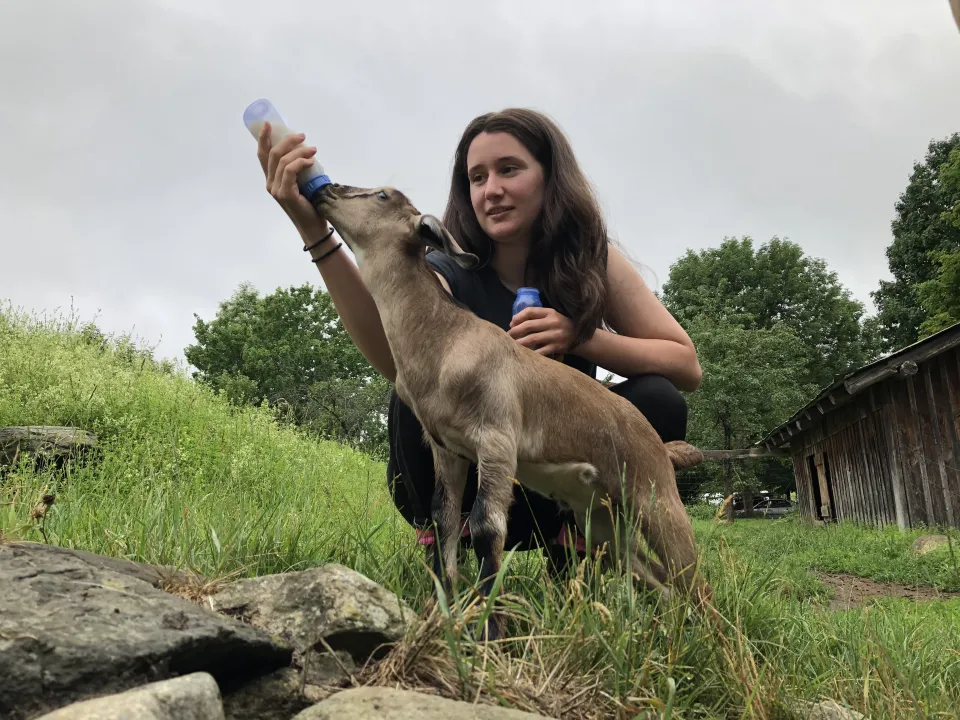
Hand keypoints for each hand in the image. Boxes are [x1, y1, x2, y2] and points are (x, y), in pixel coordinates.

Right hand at [256, 122, 328, 243]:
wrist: (313, 226)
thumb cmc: (310, 204)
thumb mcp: (301, 182)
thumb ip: (297, 170)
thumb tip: (305, 150)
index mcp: (271, 179)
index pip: (263, 155)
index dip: (264, 138)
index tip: (268, 124)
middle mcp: (270, 183)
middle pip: (273, 154)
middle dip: (287, 140)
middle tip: (303, 136)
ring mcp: (275, 189)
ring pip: (283, 161)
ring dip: (299, 151)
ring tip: (313, 149)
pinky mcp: (284, 194)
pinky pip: (290, 171)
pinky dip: (301, 163)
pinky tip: (311, 161)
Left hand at [508, 307, 574, 357]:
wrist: (580, 338)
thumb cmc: (561, 326)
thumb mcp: (552, 317)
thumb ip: (537, 317)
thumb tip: (514, 323)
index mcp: (550, 313)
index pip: (530, 311)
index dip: (518, 317)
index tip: (511, 323)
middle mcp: (552, 322)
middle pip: (529, 325)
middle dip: (515, 331)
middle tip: (508, 336)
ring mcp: (555, 335)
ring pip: (532, 339)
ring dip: (519, 342)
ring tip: (512, 345)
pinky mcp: (557, 347)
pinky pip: (540, 351)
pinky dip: (531, 353)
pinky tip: (524, 354)